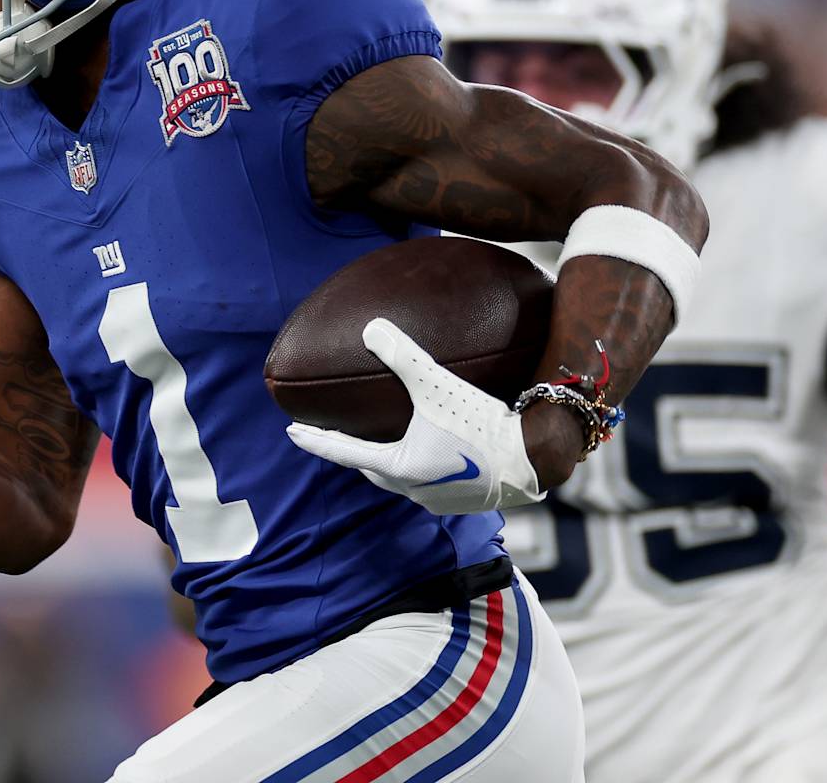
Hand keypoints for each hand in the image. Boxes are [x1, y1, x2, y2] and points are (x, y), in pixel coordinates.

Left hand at [285, 318, 543, 514]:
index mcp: (400, 468)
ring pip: (404, 480)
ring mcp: (441, 499)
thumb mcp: (438, 385)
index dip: (316, 439)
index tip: (291, 432)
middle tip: (340, 436)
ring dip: (392, 463)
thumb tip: (370, 327)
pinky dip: (422, 466)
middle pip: (374, 471)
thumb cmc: (482, 424)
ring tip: (389, 442)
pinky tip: (435, 449)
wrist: (534, 459)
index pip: (344, 452)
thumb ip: (404, 357)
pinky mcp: (466, 500)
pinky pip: (432, 482)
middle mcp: (415, 490)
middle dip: (354, 455)